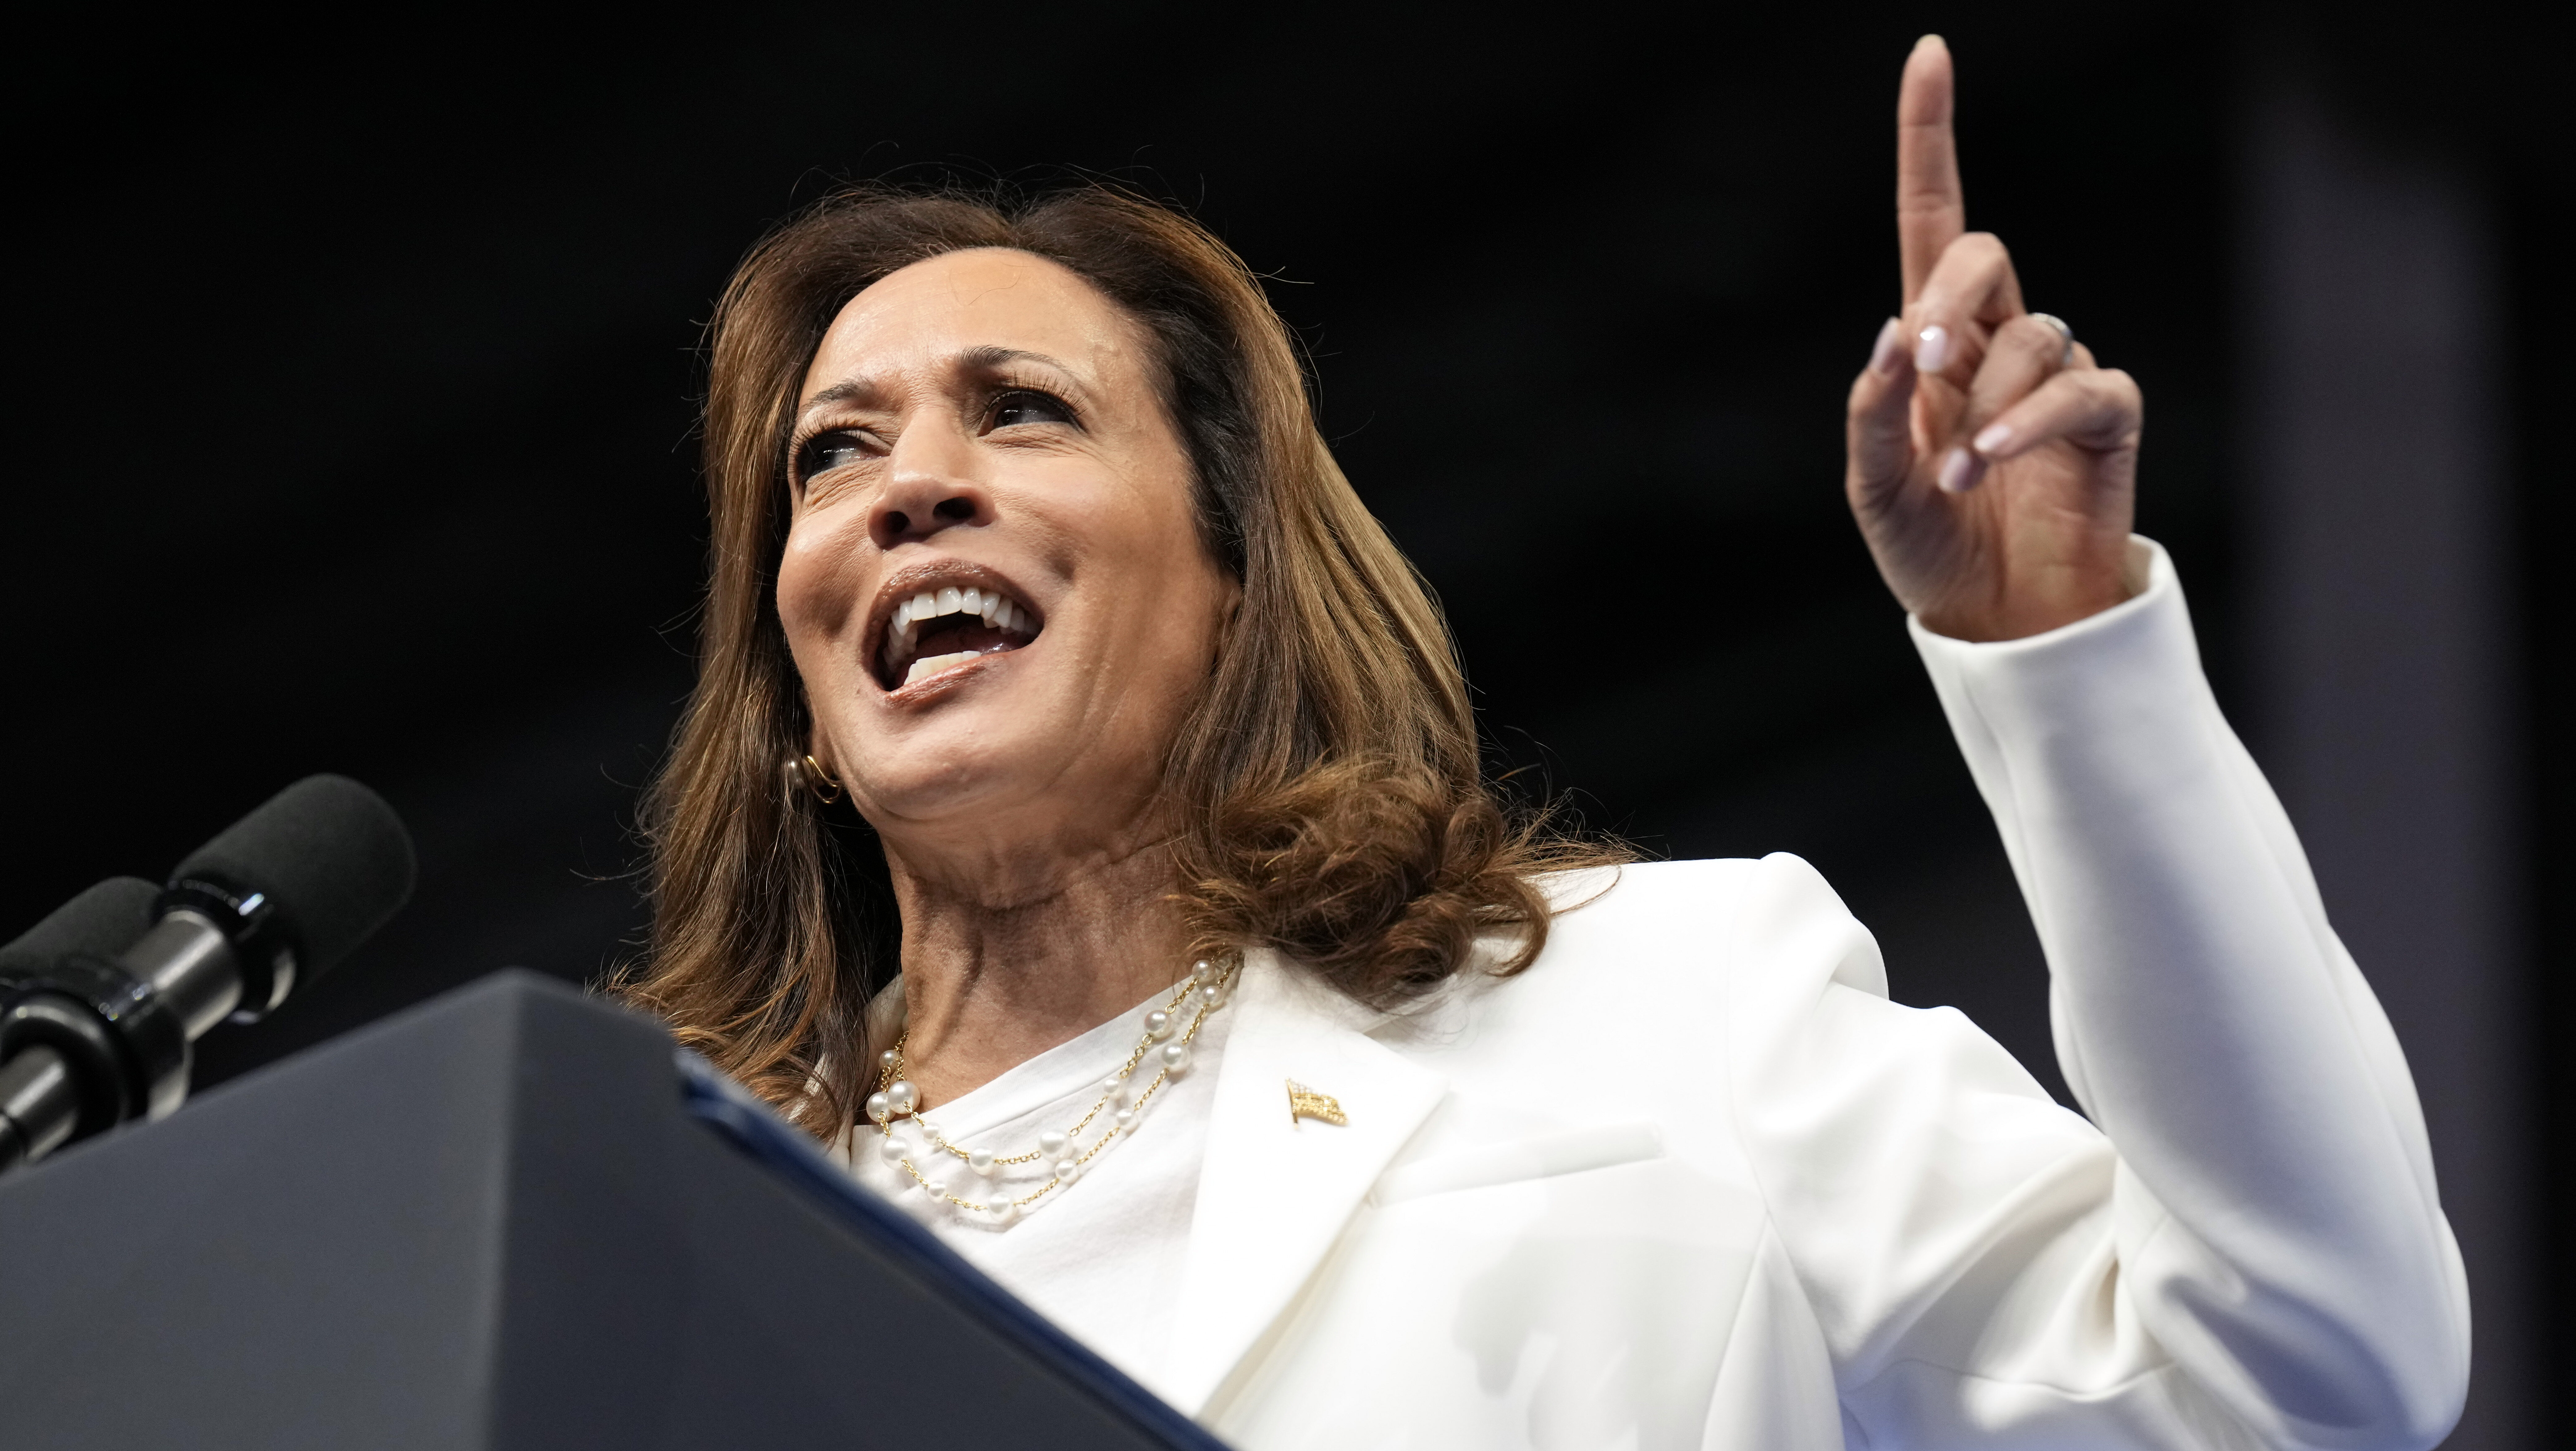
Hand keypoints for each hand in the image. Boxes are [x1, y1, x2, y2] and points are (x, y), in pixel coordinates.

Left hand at [1844, 36, 2143, 641]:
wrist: (1991, 615)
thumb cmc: (1931, 546)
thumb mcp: (1872, 487)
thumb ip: (1869, 411)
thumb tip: (1890, 336)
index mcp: (1935, 342)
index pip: (1934, 217)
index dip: (1931, 137)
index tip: (1928, 54)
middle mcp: (1999, 339)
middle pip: (1984, 255)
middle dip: (1949, 298)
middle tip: (1922, 362)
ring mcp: (2057, 371)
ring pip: (2030, 335)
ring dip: (1982, 404)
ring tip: (1959, 470)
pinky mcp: (2106, 415)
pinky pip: (2078, 387)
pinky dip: (2028, 422)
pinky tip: (1994, 461)